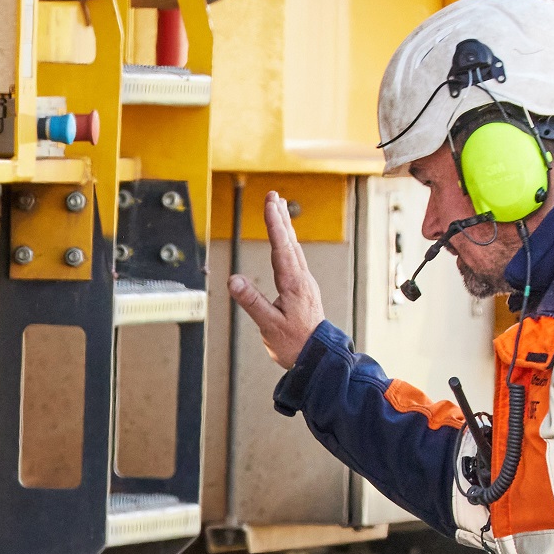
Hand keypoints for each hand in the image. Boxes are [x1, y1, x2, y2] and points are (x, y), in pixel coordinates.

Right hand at [224, 192, 325, 368]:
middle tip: (273, 196)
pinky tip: (285, 241)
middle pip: (290, 242)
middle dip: (280, 217)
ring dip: (285, 227)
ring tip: (278, 209)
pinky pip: (295, 258)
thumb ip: (252, 302)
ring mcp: (304, 283)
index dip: (274, 224)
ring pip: (293, 248)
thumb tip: (233, 280)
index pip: (281, 248)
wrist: (319, 358)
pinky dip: (288, 242)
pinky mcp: (303, 289)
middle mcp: (301, 279)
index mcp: (293, 284)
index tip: (269, 203)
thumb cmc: (295, 344)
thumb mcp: (269, 325)